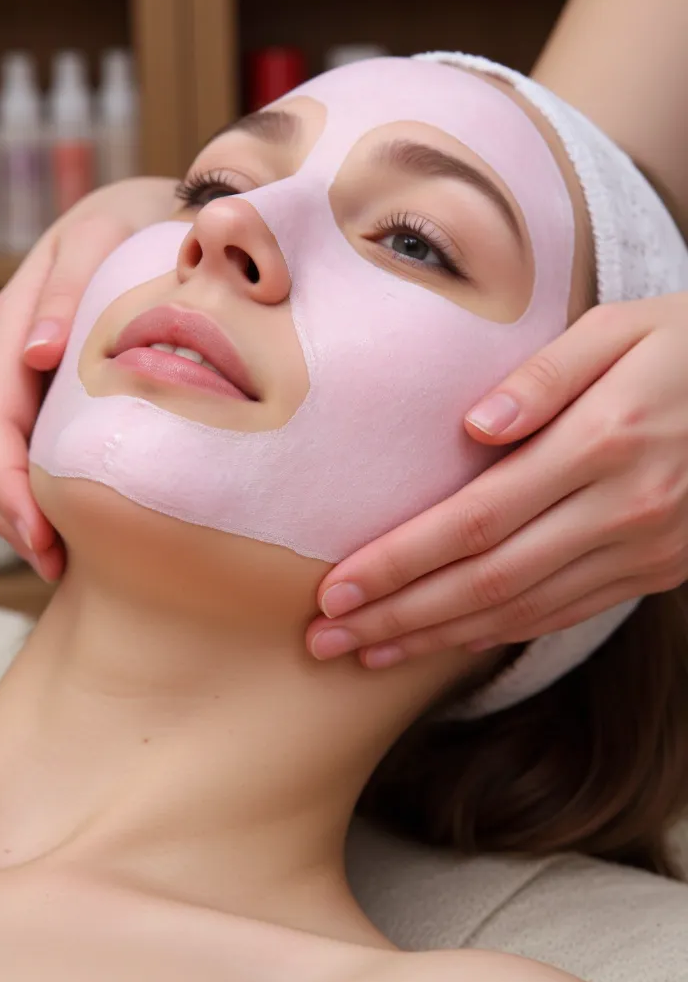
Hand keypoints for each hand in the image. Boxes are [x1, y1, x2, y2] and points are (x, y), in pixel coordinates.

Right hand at [0, 178, 178, 579]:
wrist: (155, 212)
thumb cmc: (131, 223)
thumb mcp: (101, 240)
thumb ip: (66, 291)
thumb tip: (38, 355)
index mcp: (13, 327)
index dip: (9, 485)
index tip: (40, 532)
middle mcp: (15, 358)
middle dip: (15, 513)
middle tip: (51, 564)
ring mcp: (35, 376)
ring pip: (16, 456)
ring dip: (29, 511)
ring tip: (60, 561)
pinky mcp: (62, 386)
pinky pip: (44, 444)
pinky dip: (53, 488)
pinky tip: (77, 526)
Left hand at [306, 295, 687, 667]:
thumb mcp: (622, 329)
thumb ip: (546, 374)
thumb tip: (475, 424)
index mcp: (601, 445)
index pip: (476, 521)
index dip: (400, 561)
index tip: (336, 587)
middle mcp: (620, 512)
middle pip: (486, 582)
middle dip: (398, 615)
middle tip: (325, 639)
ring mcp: (643, 552)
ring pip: (521, 612)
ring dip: (437, 638)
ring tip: (368, 652)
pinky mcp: (656, 571)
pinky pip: (564, 614)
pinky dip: (498, 635)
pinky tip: (447, 642)